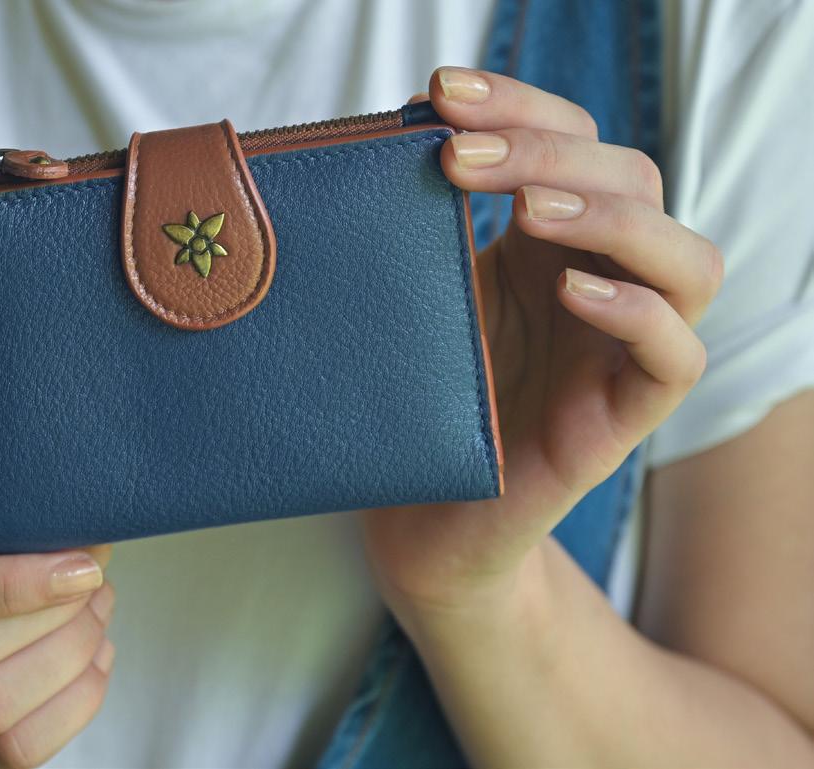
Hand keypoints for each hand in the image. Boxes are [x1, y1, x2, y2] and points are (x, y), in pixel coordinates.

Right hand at [0, 498, 114, 768]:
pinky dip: (70, 706)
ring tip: (97, 617)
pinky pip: (11, 752)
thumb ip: (0, 518)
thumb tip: (81, 529)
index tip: (83, 569)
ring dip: (67, 661)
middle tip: (96, 587)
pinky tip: (93, 662)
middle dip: (53, 619)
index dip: (13, 582)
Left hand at [362, 67, 721, 620]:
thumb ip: (425, 226)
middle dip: (548, 152)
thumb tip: (394, 133)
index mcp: (550, 242)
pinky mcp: (628, 414)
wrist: (419, 519)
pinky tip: (570, 291)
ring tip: (525, 212)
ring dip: (610, 217)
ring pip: (688, 258)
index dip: (520, 104)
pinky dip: (636, 311)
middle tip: (458, 158)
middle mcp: (598, 281)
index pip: (573, 141)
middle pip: (632, 179)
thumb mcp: (420, 295)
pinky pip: (677, 354)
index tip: (438, 94)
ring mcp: (621, 347)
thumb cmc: (417, 400)